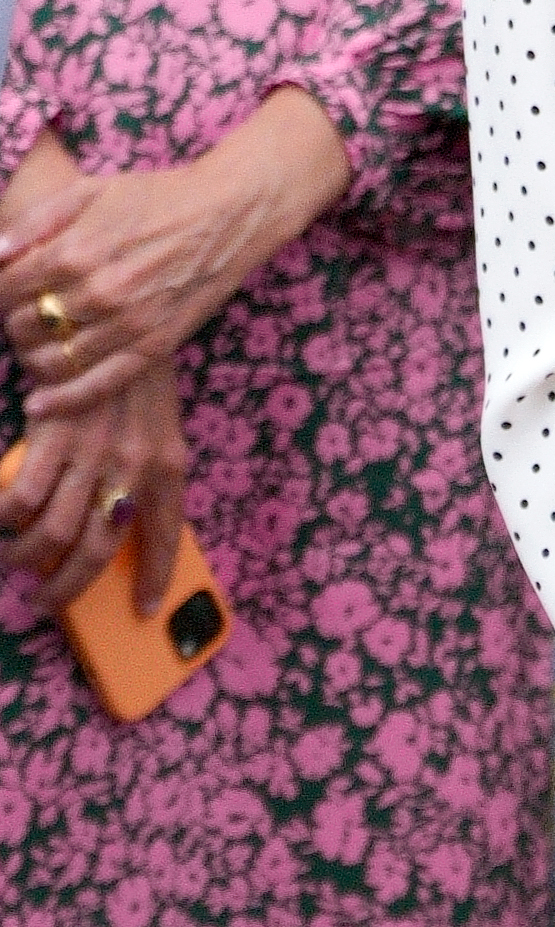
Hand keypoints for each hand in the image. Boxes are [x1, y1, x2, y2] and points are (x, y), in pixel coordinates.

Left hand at [0, 90, 349, 415]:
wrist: (227, 214)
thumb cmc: (157, 197)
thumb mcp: (90, 190)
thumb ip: (37, 221)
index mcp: (74, 250)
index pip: (7, 287)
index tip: (2, 293)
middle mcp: (96, 291)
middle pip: (25, 326)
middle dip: (10, 326)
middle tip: (16, 322)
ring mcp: (127, 324)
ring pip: (54, 360)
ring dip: (30, 360)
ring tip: (31, 350)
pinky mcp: (154, 347)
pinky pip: (99, 384)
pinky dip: (64, 399)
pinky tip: (40, 404)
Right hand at [0, 359, 187, 614]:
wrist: (110, 316)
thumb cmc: (132, 372)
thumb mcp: (158, 424)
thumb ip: (145, 471)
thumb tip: (119, 516)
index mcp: (166, 466)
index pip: (166, 537)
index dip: (157, 578)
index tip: (145, 610)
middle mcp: (132, 466)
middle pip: (97, 552)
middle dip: (67, 590)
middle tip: (46, 602)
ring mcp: (92, 452)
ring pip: (55, 533)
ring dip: (28, 558)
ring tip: (15, 563)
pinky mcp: (54, 433)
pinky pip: (24, 495)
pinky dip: (8, 516)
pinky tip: (3, 520)